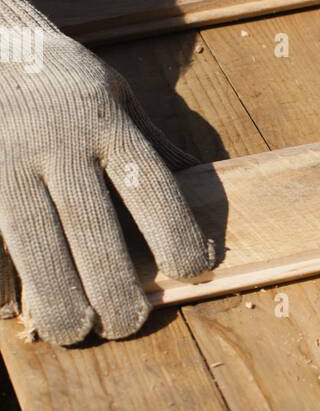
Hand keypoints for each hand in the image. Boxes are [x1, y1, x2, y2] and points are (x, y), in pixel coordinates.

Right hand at [0, 0, 212, 342]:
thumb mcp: (115, 96)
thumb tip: (207, 195)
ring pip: (36, 250)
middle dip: (115, 292)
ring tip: (75, 330)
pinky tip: (17, 306)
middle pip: (94, 234)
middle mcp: (54, 142)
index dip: (178, 240)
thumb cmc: (58, 81)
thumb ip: (153, 147)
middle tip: (125, 324)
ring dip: (60, 302)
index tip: (191, 271)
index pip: (153, 190)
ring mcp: (2, 162)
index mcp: (103, 122)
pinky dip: (3, 284)